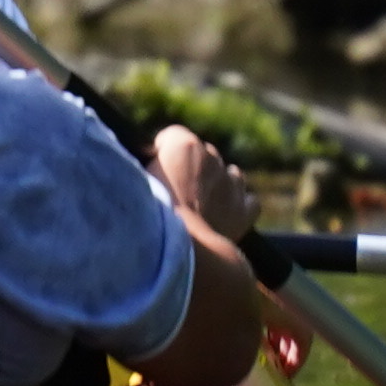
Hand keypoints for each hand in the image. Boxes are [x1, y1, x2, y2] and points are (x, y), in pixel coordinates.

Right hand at [146, 122, 254, 251]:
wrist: (185, 248)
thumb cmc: (150, 216)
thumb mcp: (135, 182)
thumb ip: (145, 168)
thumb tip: (147, 169)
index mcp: (182, 144)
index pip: (172, 138)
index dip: (163, 154)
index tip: (154, 174)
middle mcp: (211, 156)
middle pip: (202, 155)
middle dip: (191, 171)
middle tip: (175, 198)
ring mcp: (231, 182)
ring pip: (230, 174)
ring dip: (218, 185)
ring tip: (202, 208)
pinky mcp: (244, 209)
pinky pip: (250, 201)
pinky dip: (241, 206)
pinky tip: (227, 219)